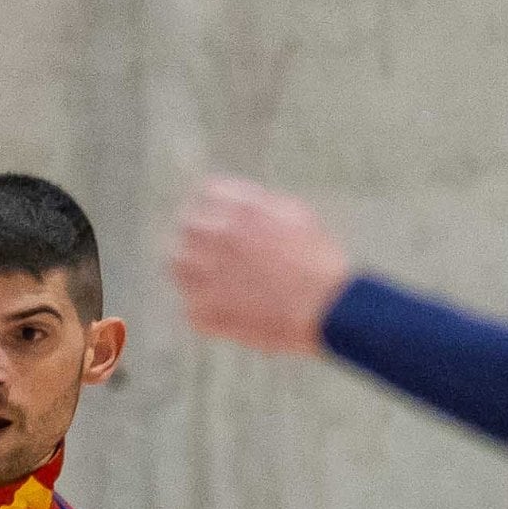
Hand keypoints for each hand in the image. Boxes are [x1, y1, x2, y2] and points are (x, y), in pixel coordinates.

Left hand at [170, 179, 356, 355]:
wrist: (328, 308)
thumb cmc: (319, 262)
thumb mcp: (294, 215)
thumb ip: (257, 205)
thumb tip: (236, 205)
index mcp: (238, 209)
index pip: (206, 195)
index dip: (214, 209)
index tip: (219, 222)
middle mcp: (215, 235)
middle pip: (187, 228)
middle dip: (200, 239)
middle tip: (218, 257)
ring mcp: (205, 274)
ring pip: (179, 266)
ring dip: (195, 273)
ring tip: (223, 286)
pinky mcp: (205, 310)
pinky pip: (192, 308)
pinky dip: (209, 312)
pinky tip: (234, 313)